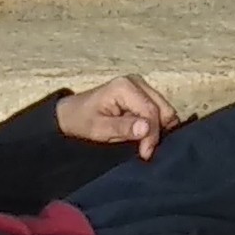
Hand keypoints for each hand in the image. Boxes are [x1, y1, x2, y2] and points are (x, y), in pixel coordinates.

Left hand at [55, 76, 178, 157]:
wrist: (71, 114)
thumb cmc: (82, 121)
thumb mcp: (99, 129)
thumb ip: (123, 128)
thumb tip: (146, 128)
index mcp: (125, 86)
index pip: (151, 111)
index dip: (152, 134)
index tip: (145, 153)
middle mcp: (136, 81)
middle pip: (163, 108)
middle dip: (158, 131)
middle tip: (145, 150)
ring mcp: (141, 85)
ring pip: (164, 110)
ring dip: (157, 128)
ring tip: (141, 142)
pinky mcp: (142, 93)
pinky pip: (158, 110)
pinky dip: (155, 124)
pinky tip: (142, 134)